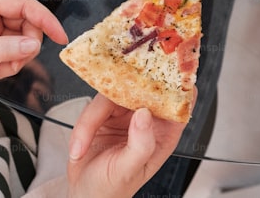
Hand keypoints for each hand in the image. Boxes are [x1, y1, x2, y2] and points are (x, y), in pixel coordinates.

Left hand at [0, 0, 68, 101]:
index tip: (59, 36)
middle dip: (24, 46)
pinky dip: (4, 66)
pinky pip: (7, 53)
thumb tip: (33, 44)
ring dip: (13, 59)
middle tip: (14, 62)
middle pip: (25, 24)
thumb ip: (2, 49)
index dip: (44, 19)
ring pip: (18, 41)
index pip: (23, 5)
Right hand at [66, 94, 190, 197]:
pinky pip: (93, 106)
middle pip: (145, 86)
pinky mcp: (103, 113)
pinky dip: (82, 126)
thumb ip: (141, 144)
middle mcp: (147, 119)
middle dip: (129, 86)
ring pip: (112, 94)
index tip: (169, 74)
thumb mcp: (129, 170)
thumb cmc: (112, 188)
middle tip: (112, 99)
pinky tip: (79, 148)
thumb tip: (144, 114)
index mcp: (164, 132)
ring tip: (82, 147)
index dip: (179, 85)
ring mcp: (125, 113)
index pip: (180, 103)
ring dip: (91, 120)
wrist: (85, 194)